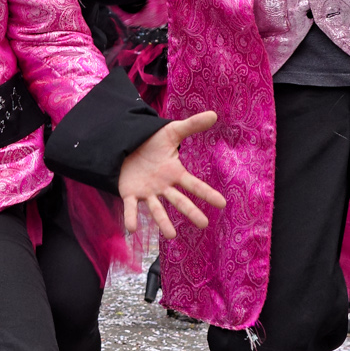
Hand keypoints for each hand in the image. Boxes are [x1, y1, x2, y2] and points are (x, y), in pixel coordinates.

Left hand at [117, 111, 225, 238]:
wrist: (127, 145)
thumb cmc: (152, 142)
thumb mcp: (172, 132)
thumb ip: (191, 125)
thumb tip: (214, 114)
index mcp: (174, 173)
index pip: (194, 184)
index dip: (207, 193)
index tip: (222, 203)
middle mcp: (163, 186)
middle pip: (179, 201)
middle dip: (191, 212)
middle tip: (204, 224)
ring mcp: (147, 191)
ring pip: (157, 209)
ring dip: (163, 222)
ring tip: (171, 236)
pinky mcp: (130, 193)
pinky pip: (131, 207)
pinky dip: (131, 217)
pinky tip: (133, 228)